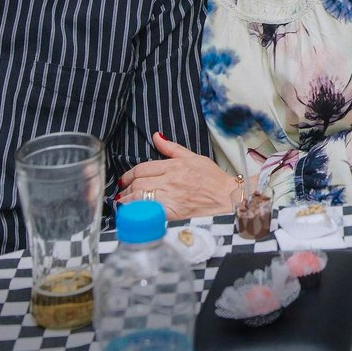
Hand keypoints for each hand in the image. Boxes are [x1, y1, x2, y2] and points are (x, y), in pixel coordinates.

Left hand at [116, 132, 237, 219]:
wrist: (228, 199)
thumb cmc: (214, 179)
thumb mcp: (195, 158)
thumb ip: (172, 148)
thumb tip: (156, 136)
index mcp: (175, 166)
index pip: (142, 168)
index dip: (129, 174)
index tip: (124, 180)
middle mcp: (171, 180)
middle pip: (138, 182)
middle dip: (126, 188)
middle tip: (123, 192)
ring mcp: (171, 197)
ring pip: (139, 196)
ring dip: (127, 200)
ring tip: (123, 203)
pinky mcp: (172, 213)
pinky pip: (148, 211)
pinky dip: (136, 212)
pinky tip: (132, 214)